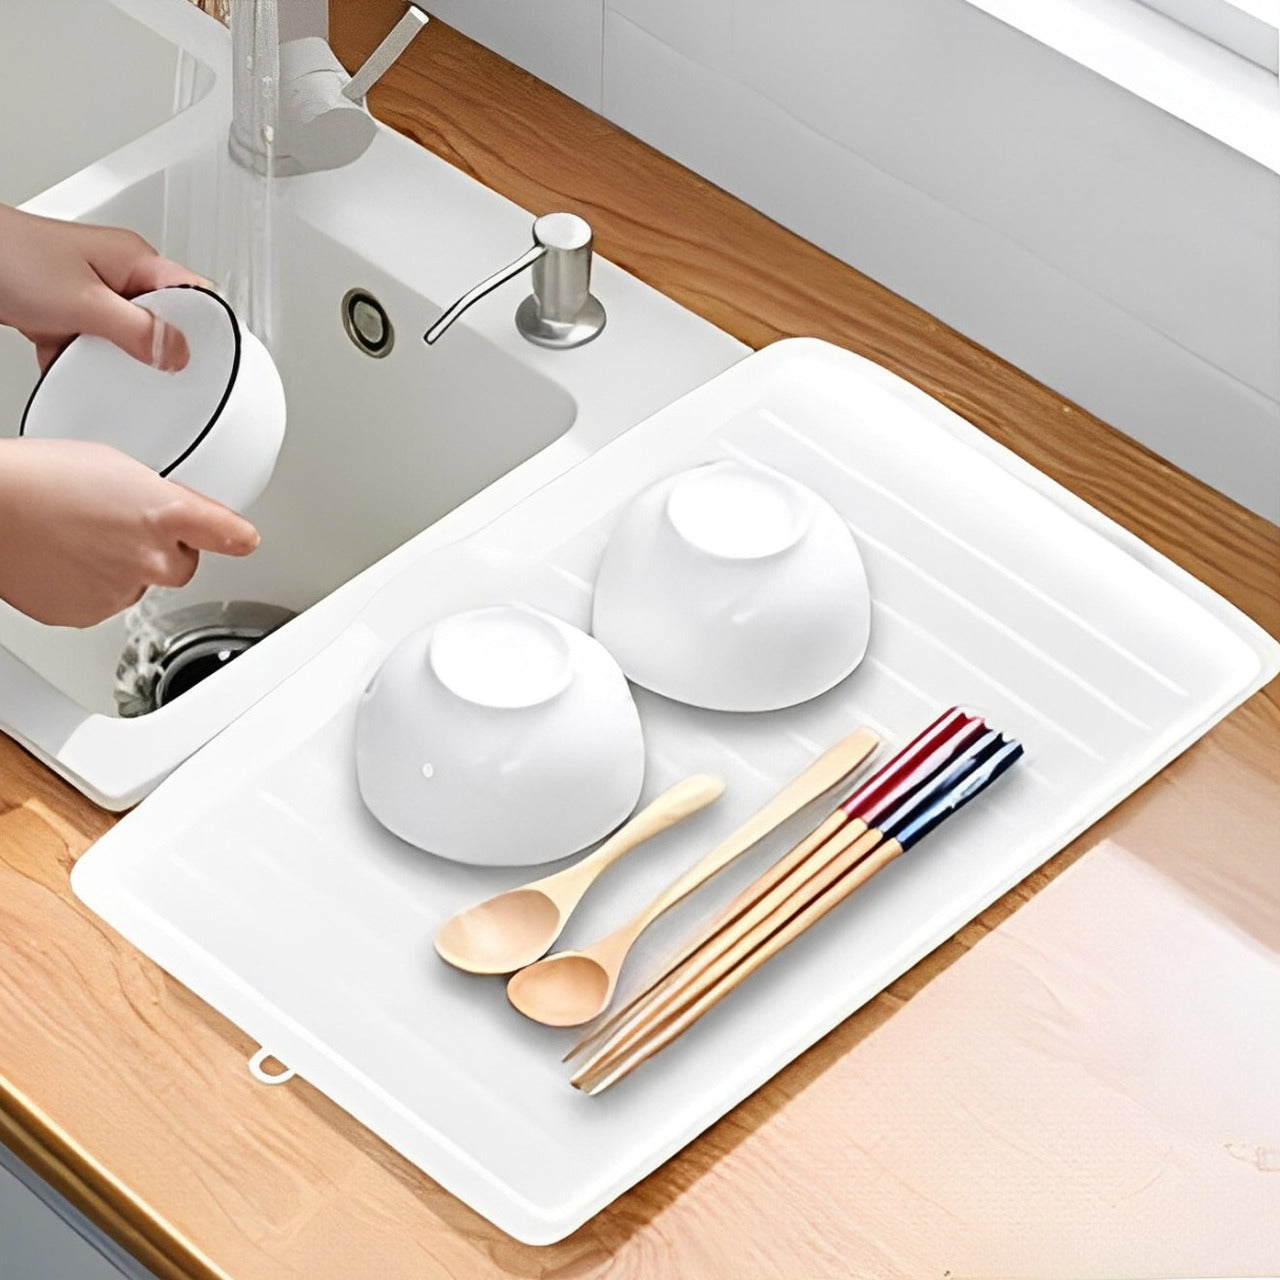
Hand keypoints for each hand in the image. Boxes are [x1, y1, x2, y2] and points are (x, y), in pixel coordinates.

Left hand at [0, 203, 201, 370]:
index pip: (192, 293)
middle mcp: (119, 274)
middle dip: (158, 350)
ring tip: (108, 365)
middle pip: (162, 321)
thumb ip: (138, 331)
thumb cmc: (11, 258)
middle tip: (157, 370)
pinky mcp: (70, 311)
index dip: (205, 327)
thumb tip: (178, 354)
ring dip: (116, 357)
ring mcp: (93, 292)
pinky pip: (93, 344)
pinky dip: (84, 361)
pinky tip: (76, 367)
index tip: (207, 358)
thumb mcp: (86, 303)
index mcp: (135, 259)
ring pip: (126, 337)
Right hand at [0, 439, 259, 626]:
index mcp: (164, 514)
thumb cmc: (38, 477)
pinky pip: (102, 603)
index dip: (236, 536)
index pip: (227, 534)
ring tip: (81, 537)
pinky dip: (90, 587)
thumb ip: (158, 495)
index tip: (244, 539)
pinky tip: (65, 558)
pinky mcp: (88, 614)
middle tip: (120, 526)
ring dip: (122, 568)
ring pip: (138, 585)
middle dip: (162, 551)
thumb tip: (173, 512)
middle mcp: (150, 559)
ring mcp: (120, 591)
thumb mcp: (115, 464)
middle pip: (181, 566)